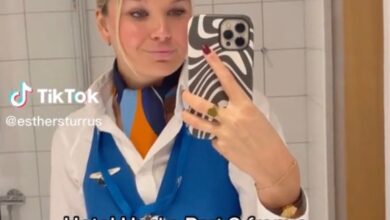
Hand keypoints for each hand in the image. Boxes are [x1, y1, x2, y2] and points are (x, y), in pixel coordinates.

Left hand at [181, 45, 300, 208]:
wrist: (271, 163)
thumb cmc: (268, 137)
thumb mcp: (256, 116)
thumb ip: (239, 108)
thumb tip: (225, 103)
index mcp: (244, 106)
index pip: (228, 81)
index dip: (216, 65)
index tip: (207, 53)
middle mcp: (231, 118)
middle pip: (203, 104)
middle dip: (190, 98)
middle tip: (185, 94)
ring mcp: (223, 133)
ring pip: (198, 123)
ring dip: (188, 116)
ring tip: (184, 113)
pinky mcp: (219, 146)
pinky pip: (212, 137)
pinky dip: (214, 136)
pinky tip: (222, 139)